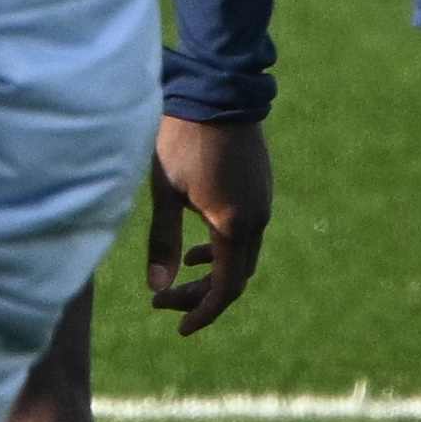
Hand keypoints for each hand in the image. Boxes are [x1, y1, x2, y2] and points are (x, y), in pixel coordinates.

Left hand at [144, 114, 272, 333]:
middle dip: (201, 296)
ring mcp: (263, 204)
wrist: (217, 93)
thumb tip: (157, 289)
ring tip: (177, 282)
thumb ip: (162, 244)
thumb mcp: (164, 194)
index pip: (225, 288)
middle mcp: (257, 220)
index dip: (203, 311)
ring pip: (242, 256)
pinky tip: (199, 248)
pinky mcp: (260, 190)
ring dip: (212, 274)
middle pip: (235, 277)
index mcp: (234, 227)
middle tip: (164, 304)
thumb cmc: (182, 142)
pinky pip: (246, 235)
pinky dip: (222, 251)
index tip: (180, 327)